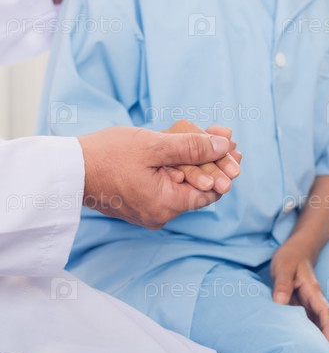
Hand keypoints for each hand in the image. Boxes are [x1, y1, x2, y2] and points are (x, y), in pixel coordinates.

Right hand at [77, 126, 230, 228]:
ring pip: (181, 184)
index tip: (236, 150)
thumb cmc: (107, 155)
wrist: (68, 168)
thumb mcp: (154, 146)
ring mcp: (148, 210)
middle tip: (226, 140)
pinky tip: (183, 147)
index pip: (209, 192)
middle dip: (212, 161)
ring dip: (195, 161)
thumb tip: (224, 148)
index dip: (224, 169)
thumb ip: (192, 147)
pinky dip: (176, 166)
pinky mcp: (139, 201)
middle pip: (197, 187)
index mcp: (165, 206)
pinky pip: (165, 185)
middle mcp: (159, 214)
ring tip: (209, 137)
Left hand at [270, 239, 328, 352]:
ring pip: (314, 324)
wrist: (295, 249)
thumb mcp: (283, 266)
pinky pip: (304, 321)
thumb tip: (280, 302)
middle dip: (326, 343)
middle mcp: (313, 300)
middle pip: (323, 324)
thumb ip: (282, 283)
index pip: (324, 313)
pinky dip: (305, 333)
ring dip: (316, 340)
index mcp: (312, 291)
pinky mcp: (300, 304)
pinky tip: (300, 346)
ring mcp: (307, 303)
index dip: (328, 331)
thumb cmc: (290, 256)